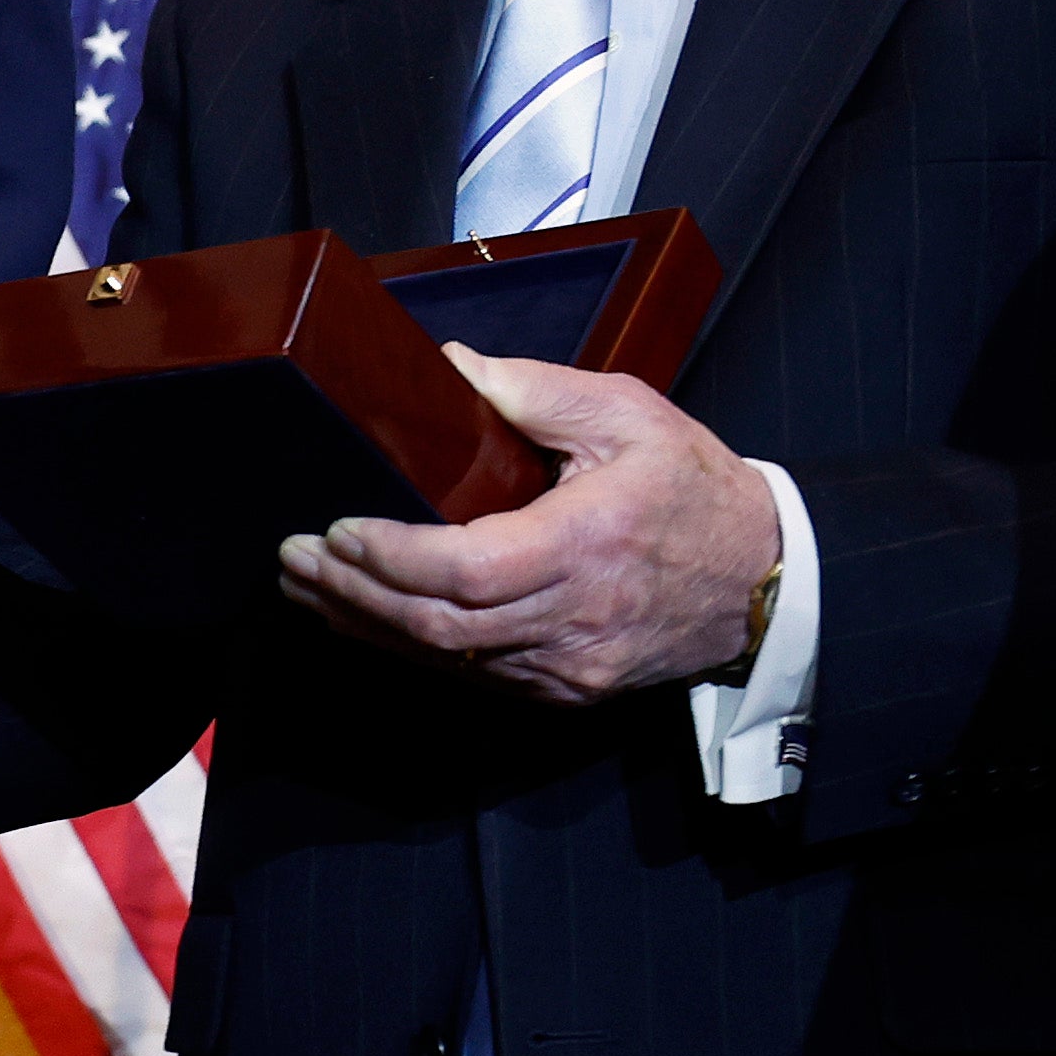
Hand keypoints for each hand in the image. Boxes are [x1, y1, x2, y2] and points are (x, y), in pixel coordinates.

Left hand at [273, 349, 777, 708]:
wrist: (763, 579)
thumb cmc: (695, 488)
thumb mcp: (627, 414)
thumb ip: (535, 392)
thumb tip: (451, 367)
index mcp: (585, 546)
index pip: (466, 571)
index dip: (392, 558)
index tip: (336, 531)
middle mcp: (573, 618)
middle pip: (439, 626)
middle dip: (355, 594)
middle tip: (292, 560)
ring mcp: (568, 665)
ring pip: (449, 660)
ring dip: (370, 625)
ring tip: (308, 590)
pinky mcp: (567, 688)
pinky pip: (475, 675)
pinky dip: (415, 649)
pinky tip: (371, 621)